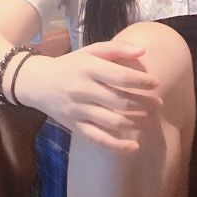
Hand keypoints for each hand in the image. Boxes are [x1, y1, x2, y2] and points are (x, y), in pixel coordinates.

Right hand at [17, 38, 163, 151]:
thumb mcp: (90, 51)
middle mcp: (83, 90)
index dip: (141, 82)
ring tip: (150, 118)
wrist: (38, 83)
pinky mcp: (75, 127)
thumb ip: (116, 49)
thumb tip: (142, 51)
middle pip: (120, 101)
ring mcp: (78, 111)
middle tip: (158, 104)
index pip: (121, 77)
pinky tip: (134, 147)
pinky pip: (98, 139)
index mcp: (88, 68)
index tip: (156, 84)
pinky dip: (117, 146)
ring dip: (135, 122)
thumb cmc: (71, 64)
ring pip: (112, 121)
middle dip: (144, 103)